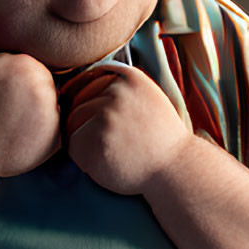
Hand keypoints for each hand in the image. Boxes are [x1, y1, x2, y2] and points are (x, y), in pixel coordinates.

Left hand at [62, 62, 190, 195]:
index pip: (90, 84)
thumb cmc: (159, 140)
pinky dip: (84, 159)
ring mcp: (106, 114)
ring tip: (114, 152)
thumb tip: (81, 80)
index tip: (117, 125)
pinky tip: (108, 162)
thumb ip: (121, 86)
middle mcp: (116, 91)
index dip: (97, 108)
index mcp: (129, 77)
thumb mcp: (148, 98)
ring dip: (86, 141)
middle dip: (89, 125)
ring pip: (73, 123)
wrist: (176, 170)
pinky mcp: (95, 139)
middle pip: (79, 104)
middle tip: (118, 143)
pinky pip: (72, 145)